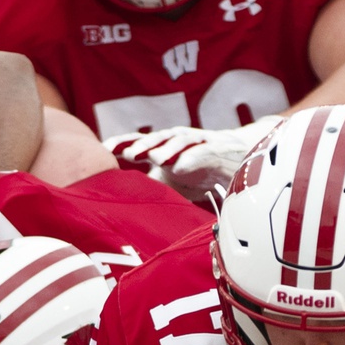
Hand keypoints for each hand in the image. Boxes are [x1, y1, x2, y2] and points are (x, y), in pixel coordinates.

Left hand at [106, 113, 285, 201]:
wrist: (239, 159)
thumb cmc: (201, 171)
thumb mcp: (173, 181)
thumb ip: (153, 187)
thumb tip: (125, 205)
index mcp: (163, 147)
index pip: (139, 141)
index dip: (122, 142)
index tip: (105, 148)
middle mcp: (177, 140)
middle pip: (156, 138)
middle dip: (143, 144)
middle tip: (130, 154)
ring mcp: (197, 141)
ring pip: (178, 141)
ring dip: (165, 148)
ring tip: (154, 158)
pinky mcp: (216, 148)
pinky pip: (202, 151)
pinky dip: (190, 158)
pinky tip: (180, 167)